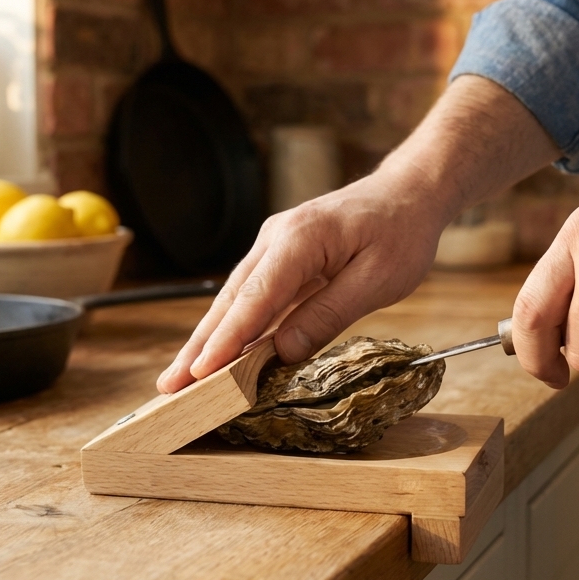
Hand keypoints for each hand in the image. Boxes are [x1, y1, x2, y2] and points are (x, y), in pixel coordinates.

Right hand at [158, 74, 563, 393]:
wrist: (409, 192)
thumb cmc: (401, 233)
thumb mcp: (378, 280)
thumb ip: (329, 314)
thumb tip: (284, 352)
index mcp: (300, 240)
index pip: (255, 299)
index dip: (227, 341)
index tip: (201, 374)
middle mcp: (276, 238)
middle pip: (231, 300)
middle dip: (199, 346)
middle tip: (170, 386)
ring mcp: (274, 245)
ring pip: (234, 298)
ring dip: (207, 339)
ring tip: (181, 378)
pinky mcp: (280, 255)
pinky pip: (250, 294)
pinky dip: (231, 325)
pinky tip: (216, 353)